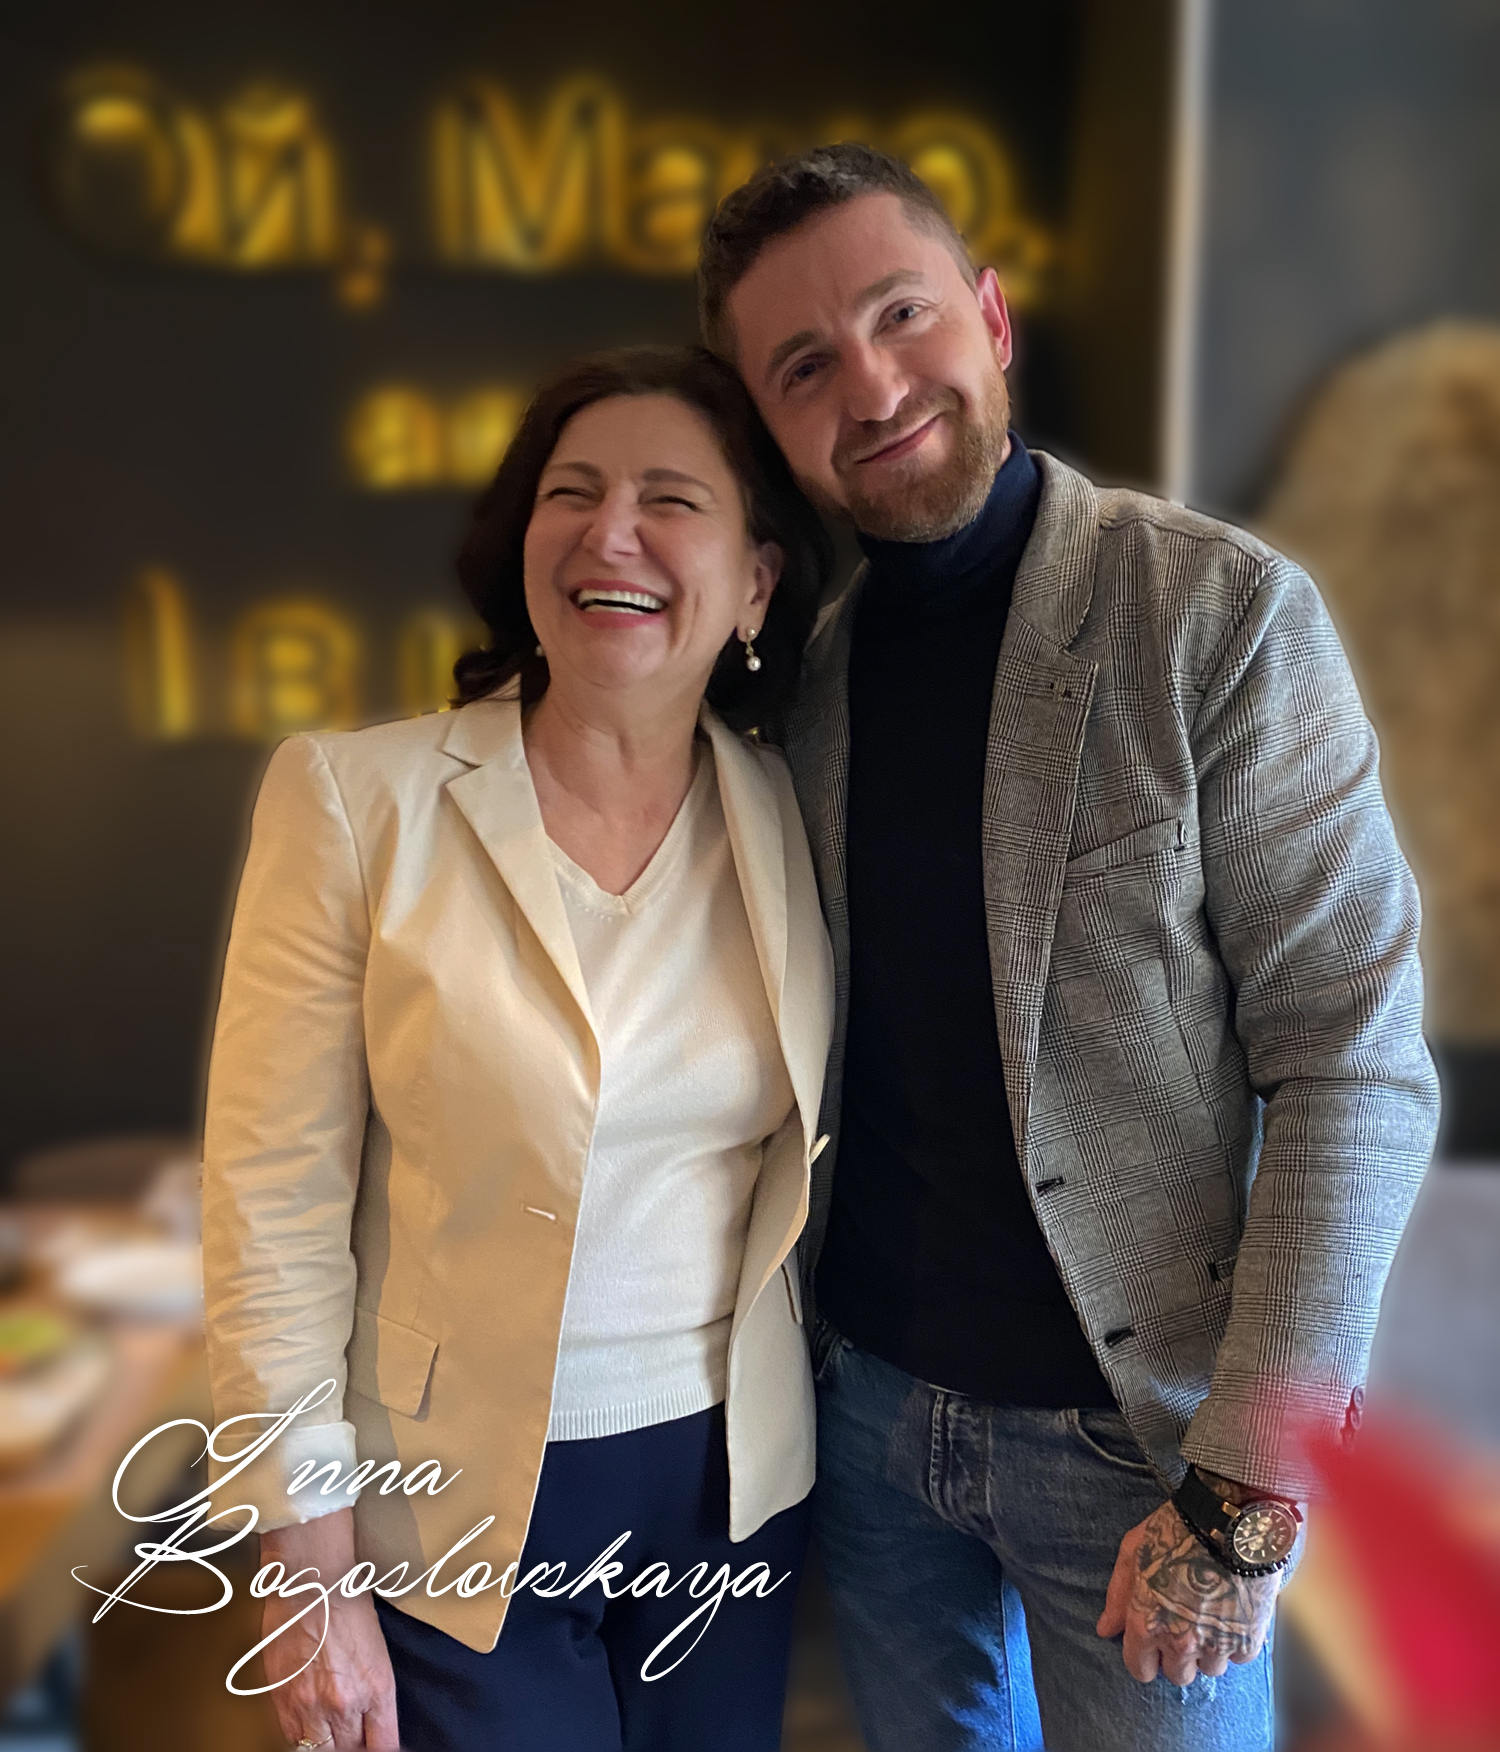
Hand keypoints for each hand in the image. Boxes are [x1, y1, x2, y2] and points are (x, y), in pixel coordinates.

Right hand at [258, 1509, 399, 1749]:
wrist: (310, 1581)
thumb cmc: (349, 1605)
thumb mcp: (377, 1651)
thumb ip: (376, 1694)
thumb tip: (374, 1721)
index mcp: (377, 1688)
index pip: (385, 1746)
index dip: (383, 1750)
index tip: (381, 1746)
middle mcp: (345, 1704)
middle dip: (356, 1748)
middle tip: (356, 1737)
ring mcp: (310, 1706)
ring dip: (328, 1746)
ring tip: (333, 1734)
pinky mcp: (282, 1701)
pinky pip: (293, 1739)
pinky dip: (303, 1738)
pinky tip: (310, 1726)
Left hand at [1095, 1494, 1284, 1685]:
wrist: (1226, 1520)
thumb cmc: (1172, 1530)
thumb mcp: (1132, 1552)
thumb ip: (1118, 1596)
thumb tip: (1105, 1630)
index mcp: (1146, 1623)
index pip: (1140, 1669)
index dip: (1144, 1657)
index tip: (1152, 1644)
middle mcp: (1180, 1642)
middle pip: (1178, 1675)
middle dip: (1177, 1656)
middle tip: (1182, 1626)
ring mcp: (1216, 1644)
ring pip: (1210, 1669)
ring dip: (1208, 1649)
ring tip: (1210, 1616)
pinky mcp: (1249, 1640)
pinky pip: (1239, 1656)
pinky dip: (1236, 1641)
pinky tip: (1232, 1612)